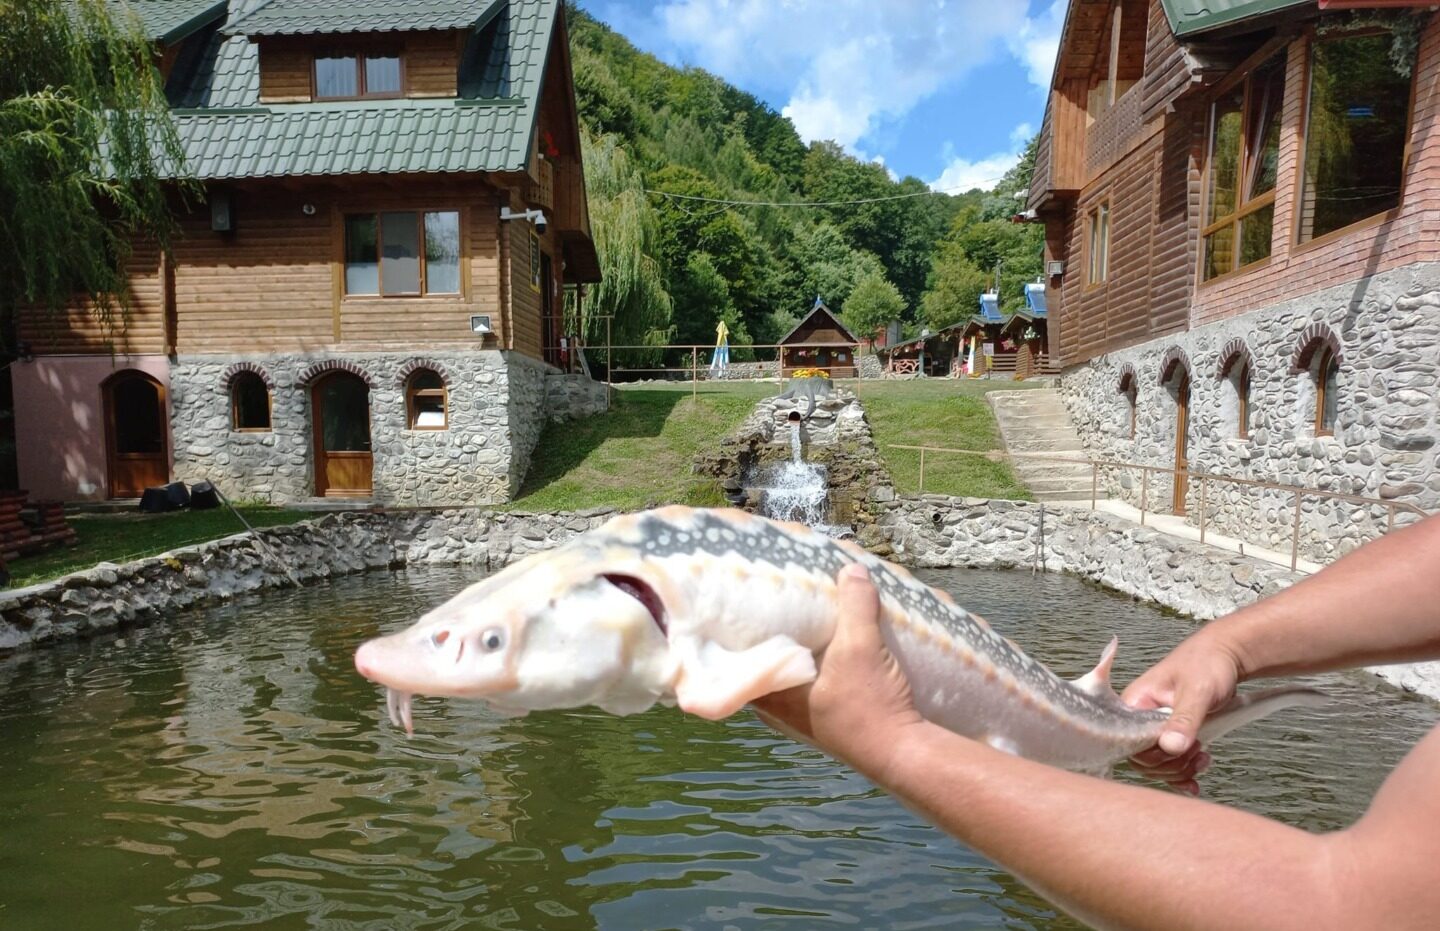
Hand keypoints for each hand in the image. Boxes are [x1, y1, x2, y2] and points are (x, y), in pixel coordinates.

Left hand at [751, 564, 924, 778]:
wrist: (904, 753)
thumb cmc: (869, 706)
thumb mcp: (861, 648)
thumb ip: (855, 605)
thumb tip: (851, 569)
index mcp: (772, 696)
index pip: (739, 659)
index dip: (740, 631)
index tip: (744, 603)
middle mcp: (780, 710)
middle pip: (768, 661)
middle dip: (777, 632)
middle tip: (779, 600)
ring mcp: (803, 717)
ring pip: (792, 673)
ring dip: (801, 647)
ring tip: (805, 614)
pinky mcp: (827, 718)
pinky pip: (813, 683)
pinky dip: (820, 662)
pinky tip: (832, 642)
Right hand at [1121, 633, 1243, 794]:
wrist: (1225, 656)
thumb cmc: (1207, 664)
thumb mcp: (1197, 691)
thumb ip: (1183, 719)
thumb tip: (1170, 747)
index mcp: (1135, 702)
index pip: (1131, 742)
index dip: (1155, 753)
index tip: (1181, 748)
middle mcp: (1140, 717)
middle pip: (1142, 758)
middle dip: (1170, 764)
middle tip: (1195, 750)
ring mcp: (1155, 726)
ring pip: (1157, 764)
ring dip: (1180, 769)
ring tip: (1201, 756)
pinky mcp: (1171, 733)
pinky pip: (1168, 762)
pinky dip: (1182, 774)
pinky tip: (1195, 776)